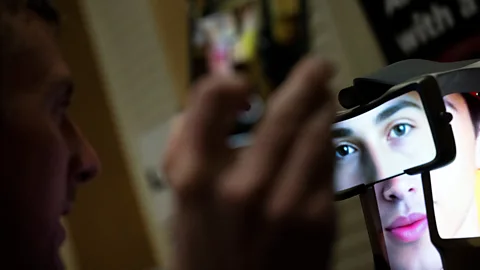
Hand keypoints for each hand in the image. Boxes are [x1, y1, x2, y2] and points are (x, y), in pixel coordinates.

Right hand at [163, 57, 336, 269]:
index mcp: (195, 177)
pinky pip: (328, 163)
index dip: (226, 82)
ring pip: (317, 132)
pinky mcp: (317, 217)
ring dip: (324, 108)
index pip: (209, 101)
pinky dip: (327, 144)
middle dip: (306, 80)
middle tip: (317, 67)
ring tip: (325, 99)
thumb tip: (195, 112)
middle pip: (284, 111)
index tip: (242, 83)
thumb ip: (180, 154)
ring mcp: (285, 201)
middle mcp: (241, 185)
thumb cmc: (204, 254)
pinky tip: (323, 140)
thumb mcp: (178, 205)